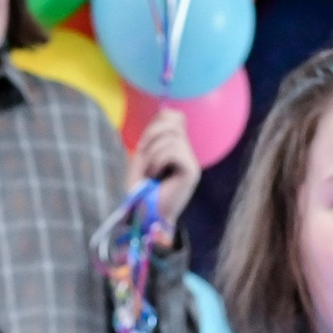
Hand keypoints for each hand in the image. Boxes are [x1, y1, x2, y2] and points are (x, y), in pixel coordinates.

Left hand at [133, 109, 200, 227]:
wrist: (146, 216)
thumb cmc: (142, 191)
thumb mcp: (141, 159)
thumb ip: (150, 138)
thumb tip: (163, 116)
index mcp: (176, 148)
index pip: (175, 117)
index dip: (159, 120)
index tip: (144, 142)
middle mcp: (187, 153)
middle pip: (174, 121)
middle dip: (151, 133)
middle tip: (142, 154)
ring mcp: (191, 163)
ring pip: (172, 137)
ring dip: (152, 152)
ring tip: (149, 171)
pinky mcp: (191, 172)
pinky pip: (173, 151)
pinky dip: (157, 160)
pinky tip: (154, 174)